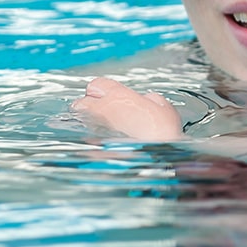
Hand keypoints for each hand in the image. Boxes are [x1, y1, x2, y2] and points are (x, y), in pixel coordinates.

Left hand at [69, 76, 183, 141]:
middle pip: (82, 101)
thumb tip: (148, 100)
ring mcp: (94, 130)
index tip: (110, 96)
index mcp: (118, 96)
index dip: (103, 90)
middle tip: (105, 112)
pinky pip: (87, 140)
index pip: (97, 84)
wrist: (152, 162)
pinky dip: (94, 141)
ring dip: (90, 123)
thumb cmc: (160, 136)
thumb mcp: (165, 109)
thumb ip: (151, 100)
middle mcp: (101, 110)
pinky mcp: (91, 148)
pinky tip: (106, 145)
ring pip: (81, 121)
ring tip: (105, 130)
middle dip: (90, 106)